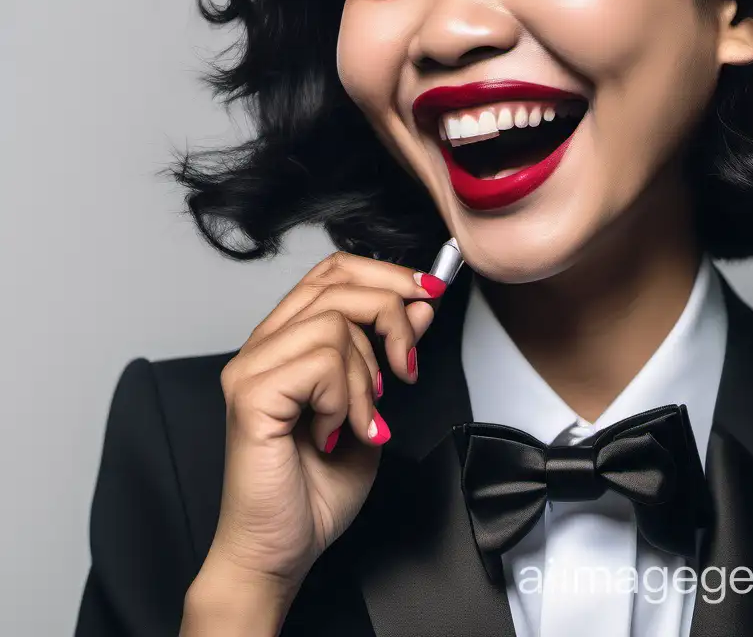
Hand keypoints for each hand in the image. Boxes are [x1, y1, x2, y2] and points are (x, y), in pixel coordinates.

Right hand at [198, 250, 440, 603]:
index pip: (332, 271)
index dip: (386, 272)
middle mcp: (263, 345)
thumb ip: (390, 352)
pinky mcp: (252, 395)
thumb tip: (419, 304)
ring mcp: (251, 367)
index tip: (429, 292)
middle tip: (405, 371)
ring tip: (358, 420)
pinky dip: (345, 399)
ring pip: (336, 324)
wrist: (281, 552)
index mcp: (286, 339)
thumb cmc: (316, 488)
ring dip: (366, 377)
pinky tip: (334, 433)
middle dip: (391, 318)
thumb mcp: (372, 405)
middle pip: (338, 283)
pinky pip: (323, 363)